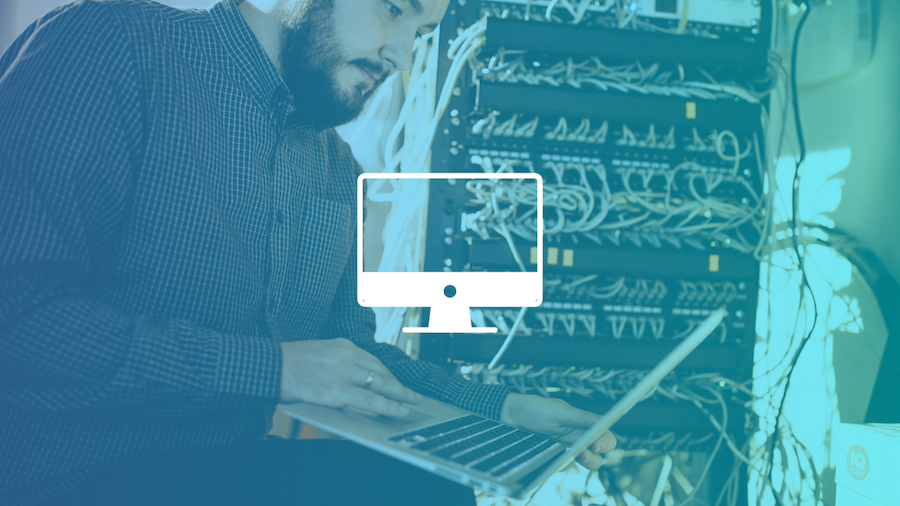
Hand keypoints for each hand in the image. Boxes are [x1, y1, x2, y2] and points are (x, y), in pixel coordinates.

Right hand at [279, 338, 421, 416]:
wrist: (270, 365)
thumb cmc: (287, 362)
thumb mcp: (317, 355)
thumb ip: (335, 364)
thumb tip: (347, 381)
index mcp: (342, 345)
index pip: (371, 360)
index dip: (385, 373)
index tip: (394, 380)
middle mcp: (348, 356)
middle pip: (381, 370)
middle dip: (398, 383)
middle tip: (412, 393)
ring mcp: (345, 373)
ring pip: (381, 384)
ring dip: (400, 394)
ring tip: (412, 402)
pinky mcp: (339, 391)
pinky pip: (371, 400)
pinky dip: (389, 406)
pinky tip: (400, 410)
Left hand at [501, 393, 615, 469]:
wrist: (511, 415)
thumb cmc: (535, 409)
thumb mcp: (560, 412)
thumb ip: (583, 418)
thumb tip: (605, 421)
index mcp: (584, 424)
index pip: (605, 437)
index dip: (606, 443)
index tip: (596, 445)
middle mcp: (578, 438)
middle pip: (597, 455)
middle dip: (593, 458)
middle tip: (582, 454)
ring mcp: (566, 449)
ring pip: (582, 464)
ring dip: (579, 463)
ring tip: (569, 455)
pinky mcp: (554, 458)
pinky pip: (563, 467)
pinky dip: (560, 464)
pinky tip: (553, 458)